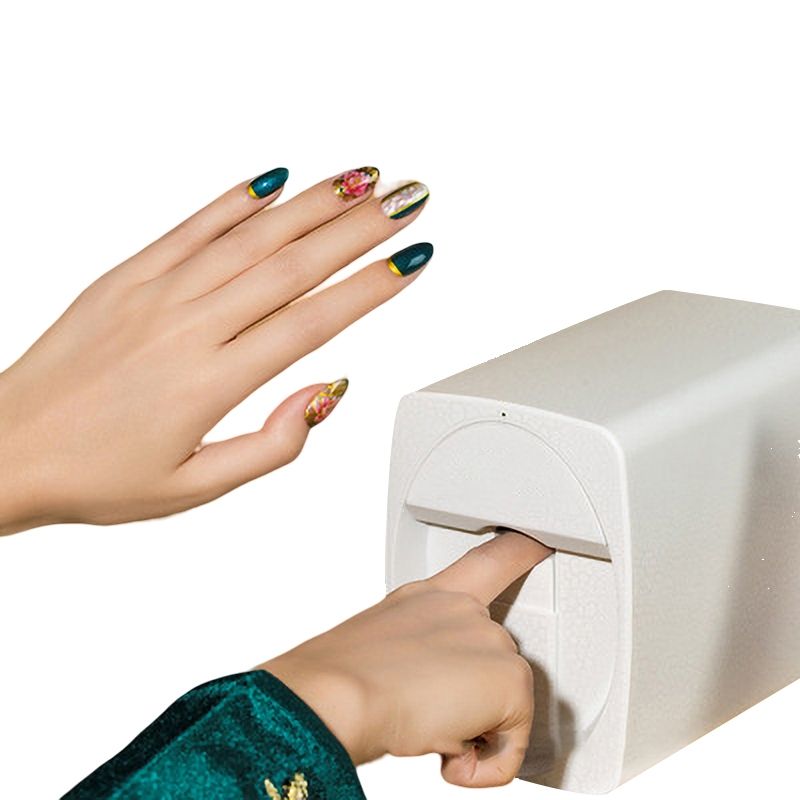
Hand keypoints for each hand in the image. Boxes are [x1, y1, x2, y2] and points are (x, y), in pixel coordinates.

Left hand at [0, 166, 430, 534]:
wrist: (4, 449)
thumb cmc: (97, 475)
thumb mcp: (196, 487)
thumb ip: (273, 444)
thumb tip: (325, 391)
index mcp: (212, 382)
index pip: (313, 321)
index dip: (370, 288)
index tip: (410, 259)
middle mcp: (188, 327)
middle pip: (293, 265)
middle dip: (360, 229)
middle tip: (408, 199)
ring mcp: (155, 293)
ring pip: (249, 237)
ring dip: (311, 204)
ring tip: (361, 179)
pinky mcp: (124, 276)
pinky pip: (188, 227)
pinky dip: (233, 200)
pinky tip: (272, 180)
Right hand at [261, 532, 552, 787]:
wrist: (339, 694)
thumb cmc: (341, 676)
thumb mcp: (378, 645)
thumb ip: (414, 650)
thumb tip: (418, 687)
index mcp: (430, 596)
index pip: (485, 561)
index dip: (517, 551)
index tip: (537, 540)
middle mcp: (464, 610)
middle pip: (497, 657)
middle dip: (472, 696)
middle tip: (427, 710)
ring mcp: (491, 640)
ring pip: (502, 703)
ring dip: (471, 728)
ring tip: (427, 724)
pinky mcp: (510, 680)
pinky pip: (513, 745)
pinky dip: (486, 766)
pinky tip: (447, 752)